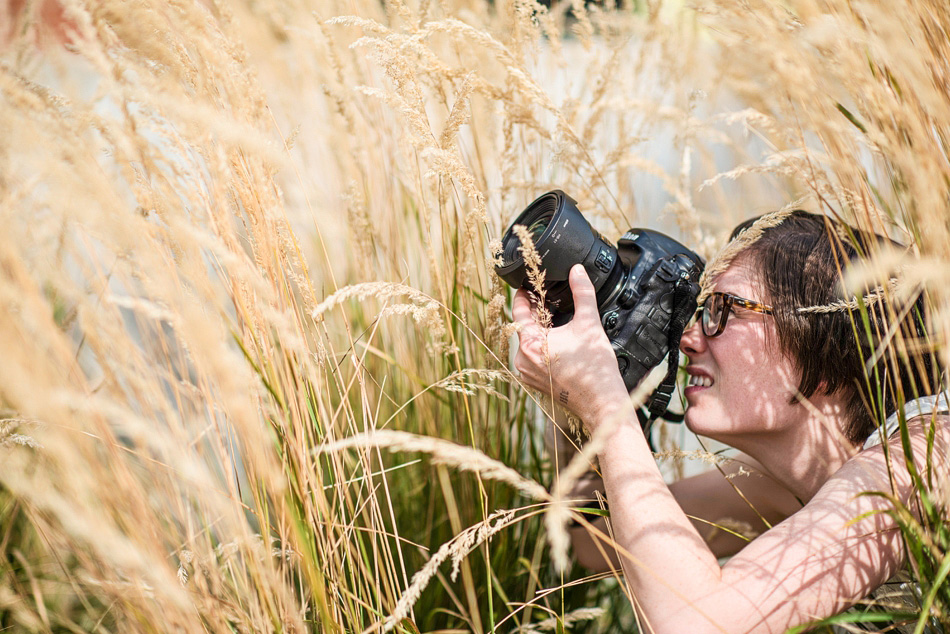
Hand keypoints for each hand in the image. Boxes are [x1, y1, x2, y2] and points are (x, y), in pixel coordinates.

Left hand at [512, 264, 628, 427]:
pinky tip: (557, 343)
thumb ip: (582, 293)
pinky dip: (541, 347)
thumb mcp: (589, 324)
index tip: (526, 286)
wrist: (600, 401)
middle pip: (523, 327)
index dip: (522, 295)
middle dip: (535, 312)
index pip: (518, 311)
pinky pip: (532, 358)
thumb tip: (577, 272)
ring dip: (539, 330)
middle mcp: (523, 360)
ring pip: (528, 343)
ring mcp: (527, 373)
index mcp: (530, 343)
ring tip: (554, 321)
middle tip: (547, 300)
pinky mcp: (534, 382)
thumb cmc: (594, 369)